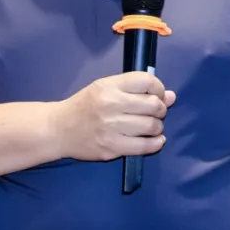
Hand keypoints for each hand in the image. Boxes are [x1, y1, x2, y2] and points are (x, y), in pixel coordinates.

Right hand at [53, 72, 176, 161]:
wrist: (58, 129)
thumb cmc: (86, 105)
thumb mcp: (107, 88)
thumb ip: (138, 89)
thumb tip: (171, 96)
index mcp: (110, 86)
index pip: (147, 81)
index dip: (159, 88)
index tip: (158, 95)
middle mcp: (111, 104)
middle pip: (154, 104)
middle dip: (161, 109)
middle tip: (156, 113)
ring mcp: (111, 127)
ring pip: (152, 126)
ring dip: (158, 126)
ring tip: (152, 126)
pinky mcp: (111, 147)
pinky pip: (145, 146)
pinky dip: (156, 143)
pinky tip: (156, 140)